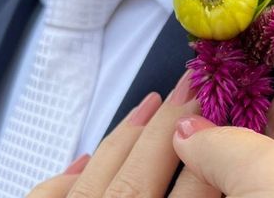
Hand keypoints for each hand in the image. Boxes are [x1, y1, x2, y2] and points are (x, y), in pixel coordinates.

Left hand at [26, 71, 219, 197]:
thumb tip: (219, 179)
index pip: (190, 191)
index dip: (212, 151)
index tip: (226, 118)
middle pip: (142, 175)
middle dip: (173, 123)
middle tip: (194, 86)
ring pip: (98, 176)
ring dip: (127, 134)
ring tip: (152, 102)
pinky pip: (47, 197)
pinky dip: (64, 177)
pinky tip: (80, 160)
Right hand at [173, 67, 273, 196]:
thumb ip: (229, 143)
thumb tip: (186, 129)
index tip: (246, 25)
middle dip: (249, 80)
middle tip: (210, 58)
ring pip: (268, 139)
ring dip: (231, 116)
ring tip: (194, 88)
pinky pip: (252, 172)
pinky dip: (225, 153)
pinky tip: (196, 130)